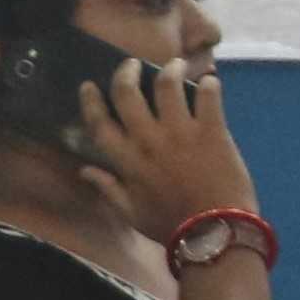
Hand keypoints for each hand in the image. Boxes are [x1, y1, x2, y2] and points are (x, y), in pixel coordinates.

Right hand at [78, 55, 258, 249]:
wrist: (215, 235)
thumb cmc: (171, 227)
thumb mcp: (131, 214)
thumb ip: (108, 189)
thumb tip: (84, 170)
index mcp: (126, 160)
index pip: (99, 122)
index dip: (91, 100)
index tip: (90, 85)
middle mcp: (148, 139)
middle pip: (127, 93)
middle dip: (126, 72)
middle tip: (132, 64)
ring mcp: (181, 132)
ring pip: (167, 85)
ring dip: (169, 70)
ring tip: (175, 64)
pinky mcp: (212, 131)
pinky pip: (209, 97)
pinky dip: (210, 85)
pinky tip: (211, 81)